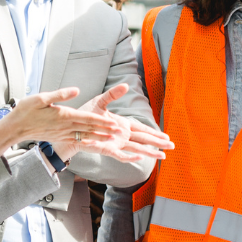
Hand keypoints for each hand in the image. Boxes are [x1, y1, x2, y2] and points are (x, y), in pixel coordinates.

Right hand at [0, 88, 120, 155]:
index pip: (87, 118)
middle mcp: (65, 126)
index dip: (102, 121)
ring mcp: (61, 134)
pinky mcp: (58, 137)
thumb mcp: (41, 97)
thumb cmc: (25, 110)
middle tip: (120, 132)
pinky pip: (75, 140)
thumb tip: (76, 90)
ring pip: (84, 135)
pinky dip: (86, 141)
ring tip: (112, 139)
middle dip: (105, 130)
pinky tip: (93, 142)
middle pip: (89, 128)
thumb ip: (60, 94)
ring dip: (99, 137)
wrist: (14, 128)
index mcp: (63, 115)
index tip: (114, 123)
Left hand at [50, 84, 174, 163]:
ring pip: (137, 148)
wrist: (70, 127)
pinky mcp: (107, 149)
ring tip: (163, 156)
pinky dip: (130, 156)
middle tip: (172, 146)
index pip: (142, 129)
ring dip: (150, 152)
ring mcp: (115, 143)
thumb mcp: (101, 102)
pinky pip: (120, 154)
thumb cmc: (85, 115)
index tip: (166, 136)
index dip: (154, 132)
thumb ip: (113, 95)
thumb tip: (126, 85)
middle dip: (158, 143)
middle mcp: (122, 135)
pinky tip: (140, 156)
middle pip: (144, 139)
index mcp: (122, 124)